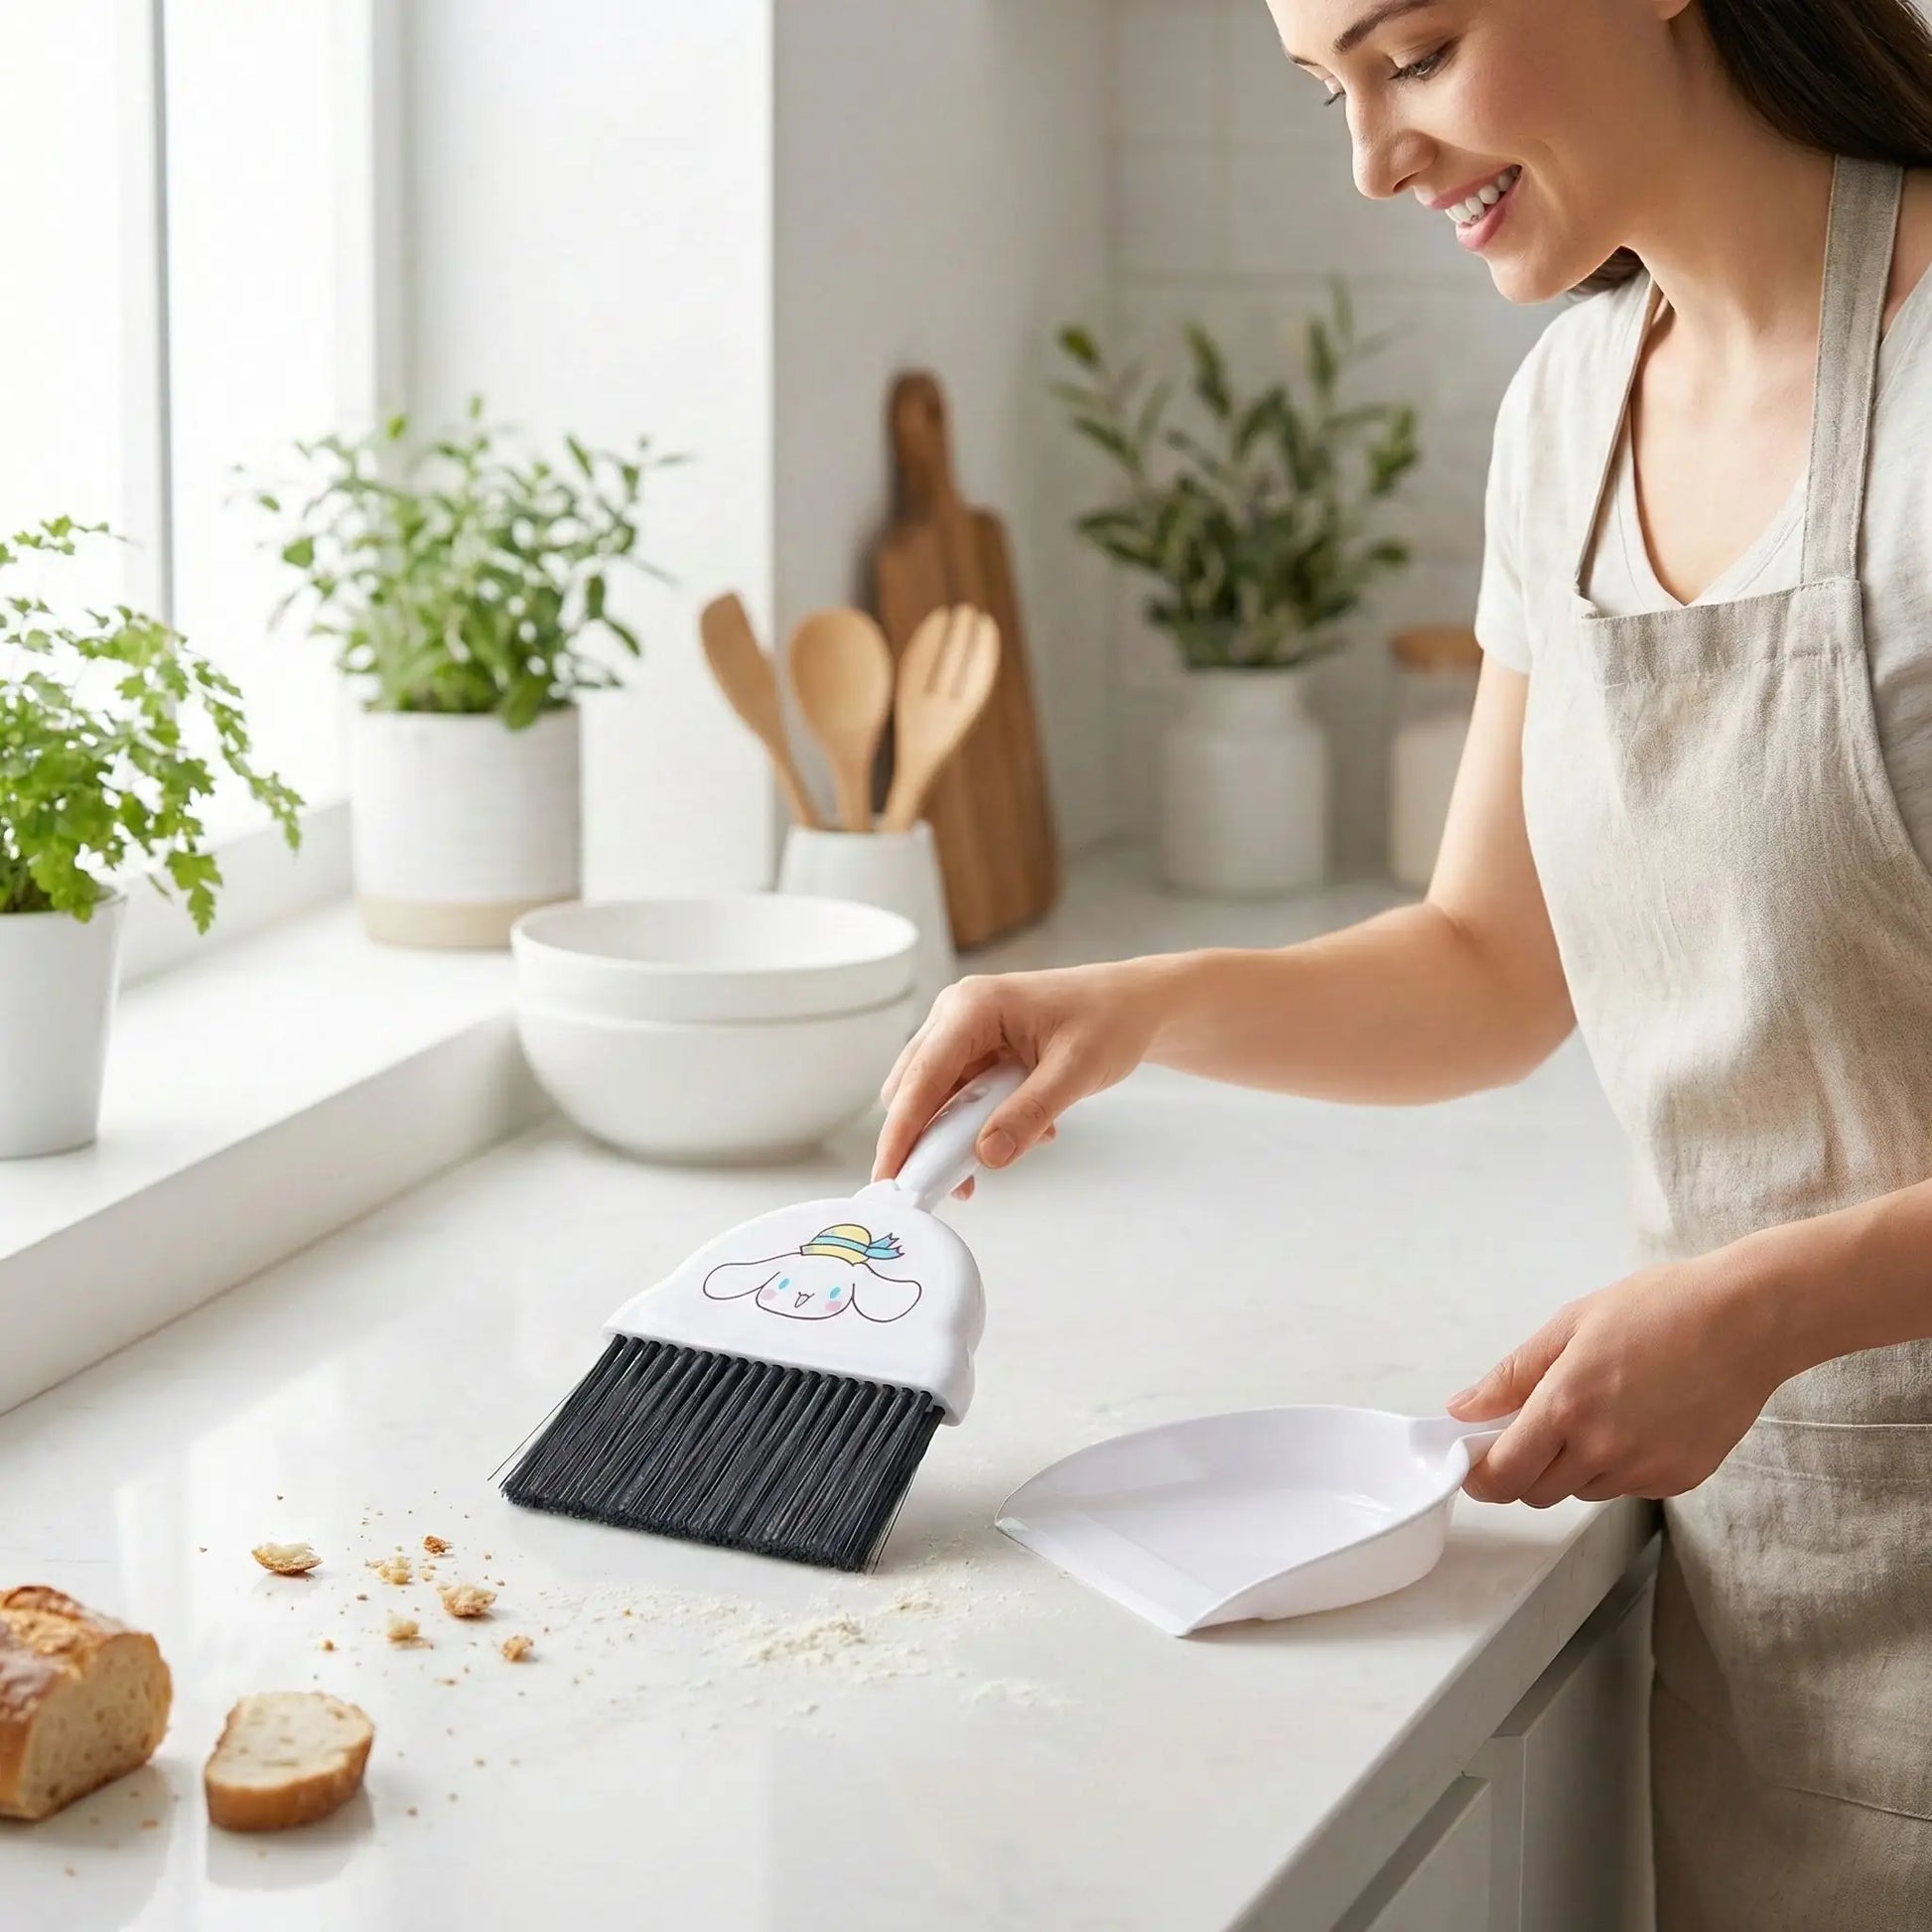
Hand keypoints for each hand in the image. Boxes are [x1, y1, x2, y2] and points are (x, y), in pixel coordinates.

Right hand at [871, 961, 1163, 1198]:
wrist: (1134, 1005)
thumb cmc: (1110, 1022)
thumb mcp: (1075, 1072)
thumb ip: (1029, 1114)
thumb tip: (987, 1157)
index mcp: (972, 1007)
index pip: (922, 1077)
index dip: (902, 1131)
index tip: (889, 1177)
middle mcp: (956, 1013)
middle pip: (912, 1088)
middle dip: (925, 1139)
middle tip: (944, 1185)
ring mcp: (961, 1029)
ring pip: (932, 1095)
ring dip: (954, 1134)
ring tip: (989, 1162)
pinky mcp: (974, 1048)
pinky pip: (958, 1094)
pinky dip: (976, 1123)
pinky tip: (1018, 1133)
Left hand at [1447, 1245, 1799, 1507]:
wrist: (1747, 1320)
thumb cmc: (1659, 1308)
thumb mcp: (1570, 1325)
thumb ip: (1511, 1376)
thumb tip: (1462, 1410)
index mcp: (1567, 1405)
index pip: (1504, 1474)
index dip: (1481, 1476)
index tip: (1474, 1460)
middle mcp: (1604, 1448)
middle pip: (1537, 1493)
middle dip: (1522, 1470)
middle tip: (1531, 1429)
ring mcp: (1646, 1470)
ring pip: (1582, 1492)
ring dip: (1571, 1467)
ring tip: (1597, 1411)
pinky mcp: (1680, 1480)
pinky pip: (1628, 1488)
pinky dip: (1617, 1467)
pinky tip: (1637, 1421)